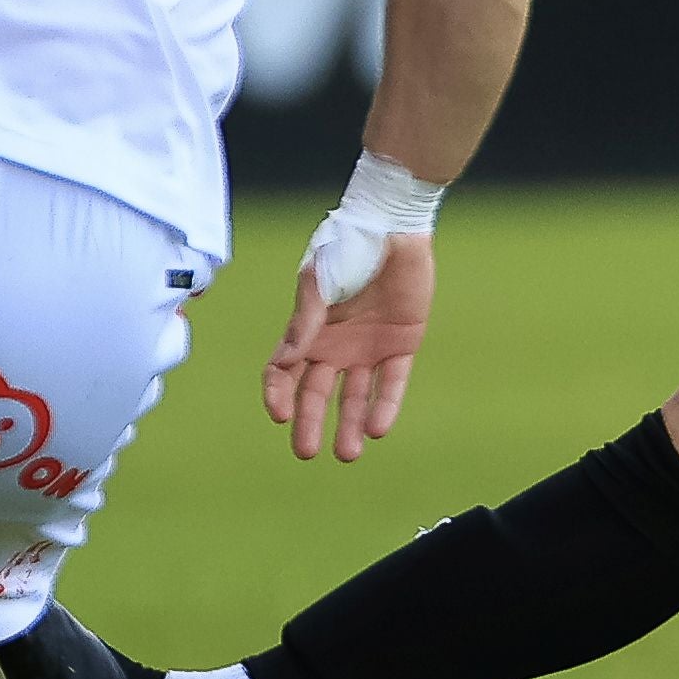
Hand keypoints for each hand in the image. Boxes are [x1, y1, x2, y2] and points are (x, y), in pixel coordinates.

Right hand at [263, 232, 430, 462]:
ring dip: (349, 425)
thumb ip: (305, 322)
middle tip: (307, 452)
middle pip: (316, 394)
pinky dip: (385, 405)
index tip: (279, 415)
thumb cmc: (347, 245)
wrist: (393, 225)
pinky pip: (392, 382)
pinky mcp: (401, 344)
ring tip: (348, 454)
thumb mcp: (318, 281)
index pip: (283, 372)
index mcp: (307, 331)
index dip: (277, 394)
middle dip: (309, 423)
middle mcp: (335, 346)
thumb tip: (283, 363)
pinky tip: (377, 428)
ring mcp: (367, 347)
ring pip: (354, 396)